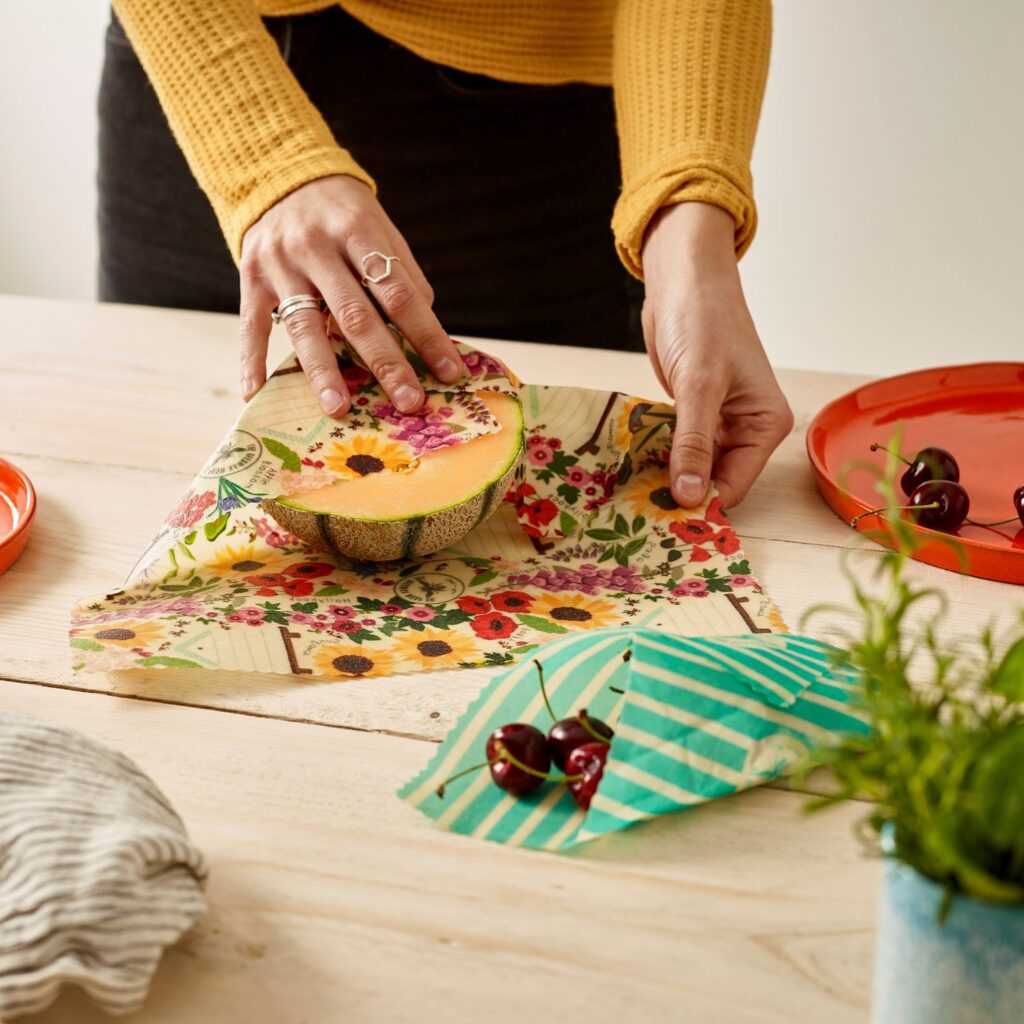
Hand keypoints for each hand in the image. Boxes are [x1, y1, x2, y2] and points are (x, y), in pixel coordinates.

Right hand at [238, 175, 463, 415]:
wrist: (280, 175)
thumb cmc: (343, 215)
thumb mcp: (379, 229)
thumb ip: (402, 276)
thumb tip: (427, 329)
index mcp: (357, 230)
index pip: (399, 293)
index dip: (427, 334)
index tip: (449, 371)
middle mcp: (315, 246)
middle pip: (356, 315)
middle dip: (386, 362)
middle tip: (408, 402)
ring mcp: (279, 264)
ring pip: (304, 326)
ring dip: (322, 371)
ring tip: (339, 408)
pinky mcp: (250, 278)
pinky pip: (251, 325)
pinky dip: (251, 360)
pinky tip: (256, 392)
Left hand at [640, 202, 793, 509]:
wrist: (683, 278)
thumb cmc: (702, 320)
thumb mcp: (699, 384)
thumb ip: (694, 442)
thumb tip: (690, 496)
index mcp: (764, 423)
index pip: (733, 484)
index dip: (700, 502)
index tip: (660, 519)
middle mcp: (745, 428)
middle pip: (712, 480)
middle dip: (680, 493)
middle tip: (638, 512)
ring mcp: (717, 422)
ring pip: (691, 466)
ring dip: (664, 476)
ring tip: (630, 495)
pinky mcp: (691, 413)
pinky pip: (675, 447)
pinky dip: (657, 456)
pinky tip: (632, 469)